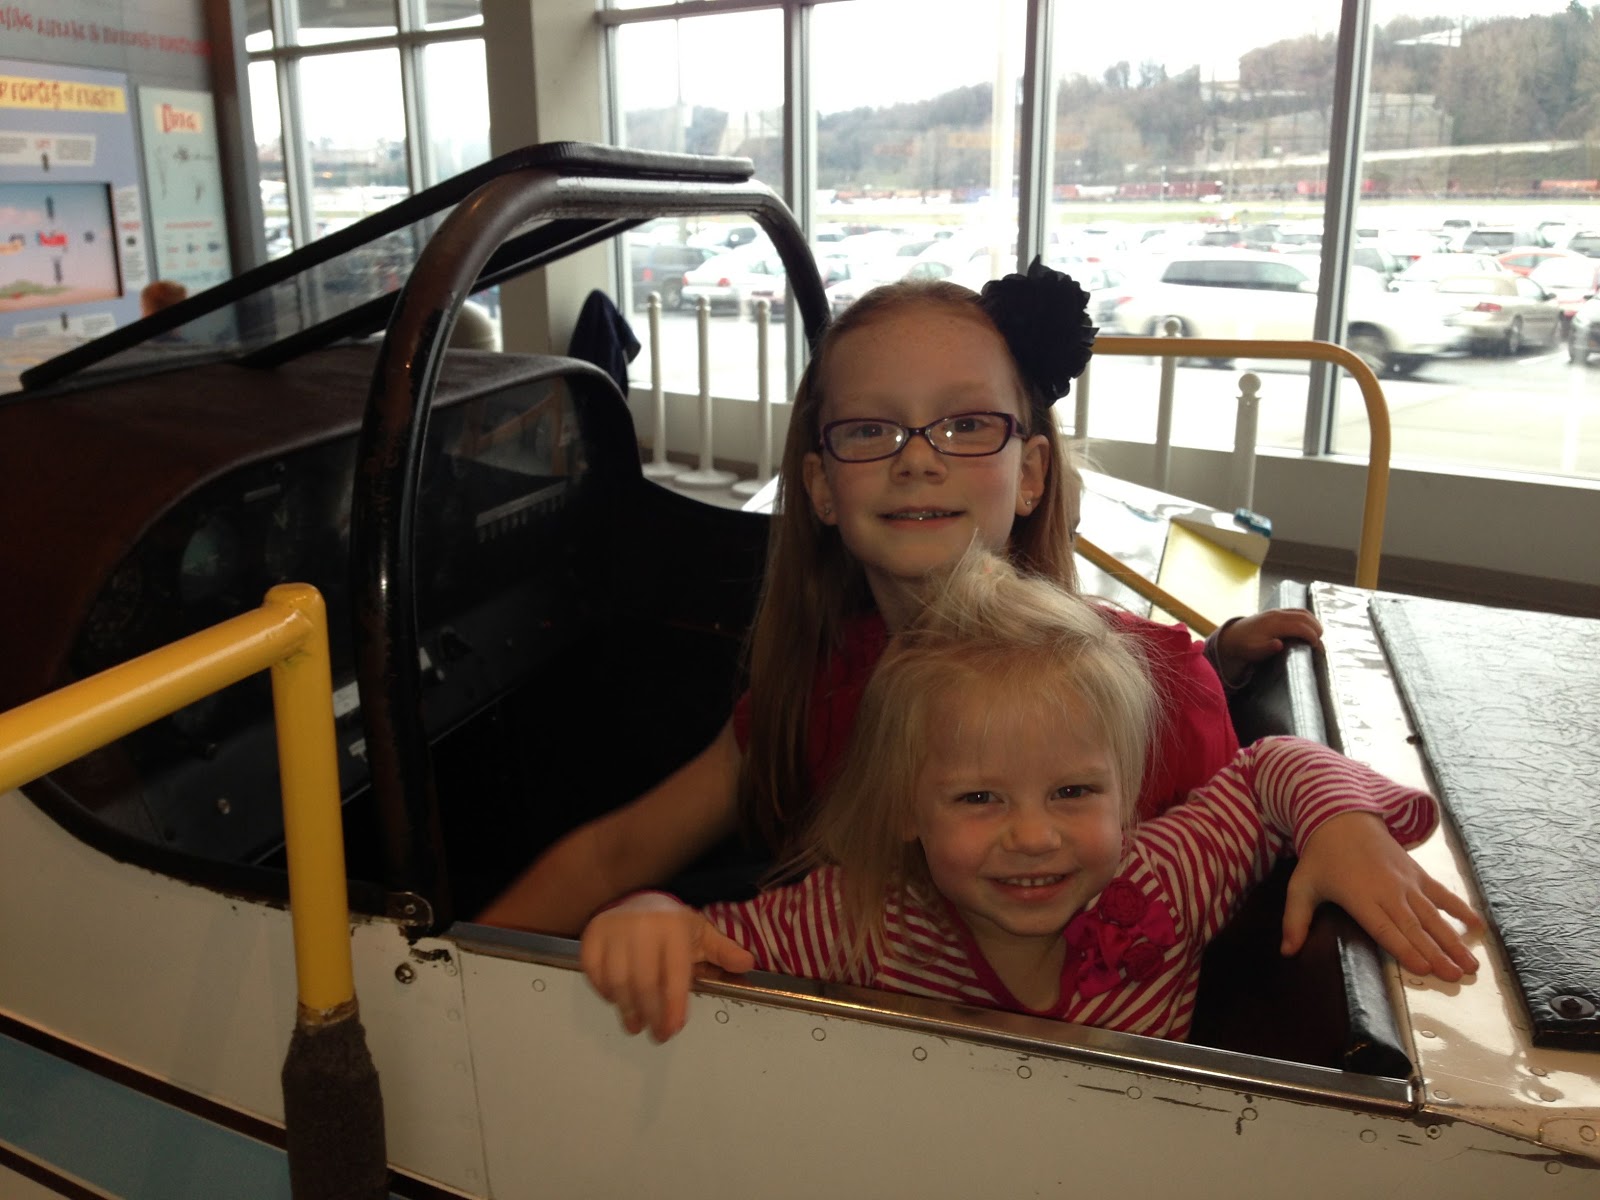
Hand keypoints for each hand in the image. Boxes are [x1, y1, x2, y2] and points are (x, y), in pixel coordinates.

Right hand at [579, 892, 755, 1041]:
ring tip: (636, 1025)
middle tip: (656, 1034)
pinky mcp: (592, 936)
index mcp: (672, 926)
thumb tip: (747, 964)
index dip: (674, 1005)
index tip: (673, 1028)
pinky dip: (604, 991)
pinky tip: (617, 1001)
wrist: (637, 900)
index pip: (673, 973)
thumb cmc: (671, 923)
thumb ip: (723, 951)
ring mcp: (613, 931)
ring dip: (627, 1009)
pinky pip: (594, 972)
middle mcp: (641, 927)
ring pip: (617, 980)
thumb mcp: (701, 934)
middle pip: (644, 982)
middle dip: (651, 1014)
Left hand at [1217, 608, 1323, 682]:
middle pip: (1304, 617)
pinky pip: (1297, 611)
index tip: (1316, 647)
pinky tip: (1310, 627)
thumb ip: (1267, 648)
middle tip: (1320, 643)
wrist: (1233, 636)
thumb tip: (1279, 644)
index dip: (1311, 636)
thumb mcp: (1254, 651)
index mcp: (1274, 624)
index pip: (1300, 626)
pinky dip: (1307, 618)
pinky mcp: (1277, 612)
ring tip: (1319, 635)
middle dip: (1316, 629)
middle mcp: (1277, 614)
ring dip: (1314, 622)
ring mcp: (1277, 611)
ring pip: (1302, 612)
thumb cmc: (1246, 646)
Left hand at [1281, 811, 1482, 980]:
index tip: (1425, 968)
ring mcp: (1407, 881)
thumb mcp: (1301, 886)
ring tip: (1471, 964)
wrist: (1342, 817)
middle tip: (1457, 977)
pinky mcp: (1417, 873)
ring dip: (1453, 940)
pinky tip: (1478, 927)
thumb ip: (1295, 919)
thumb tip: (1285, 952)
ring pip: (1433, 915)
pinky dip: (1461, 909)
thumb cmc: (1321, 857)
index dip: (1405, 948)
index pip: (1385, 928)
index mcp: (1360, 896)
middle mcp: (1388, 890)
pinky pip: (1442, 893)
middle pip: (1415, 927)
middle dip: (1437, 953)